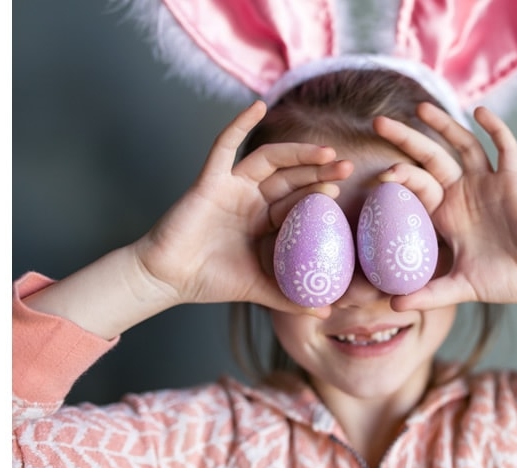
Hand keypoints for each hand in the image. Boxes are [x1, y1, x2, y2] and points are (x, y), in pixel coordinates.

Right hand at [133, 101, 351, 313]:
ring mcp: (231, 187)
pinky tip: (257, 106)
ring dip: (297, 151)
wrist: (167, 279)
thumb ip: (291, 297)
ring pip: (269, 160)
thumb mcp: (260, 288)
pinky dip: (239, 124)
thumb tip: (327, 313)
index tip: (348, 191)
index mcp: (264, 220)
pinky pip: (223, 147)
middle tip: (347, 166)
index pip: (300, 201)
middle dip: (319, 170)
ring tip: (325, 150)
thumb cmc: (210, 281)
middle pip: (291, 177)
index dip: (321, 192)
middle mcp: (251, 199)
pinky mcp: (209, 180)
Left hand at [373, 103, 516, 310]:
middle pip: (430, 157)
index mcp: (445, 214)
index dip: (398, 179)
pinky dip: (494, 129)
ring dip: (443, 125)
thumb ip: (428, 295)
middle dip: (405, 140)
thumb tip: (393, 307)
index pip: (415, 188)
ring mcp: (488, 183)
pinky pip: (505, 148)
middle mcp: (462, 192)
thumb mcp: (460, 287)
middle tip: (378, 123)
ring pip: (462, 145)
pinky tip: (480, 112)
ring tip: (420, 108)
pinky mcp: (513, 180)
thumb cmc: (504, 280)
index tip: (379, 174)